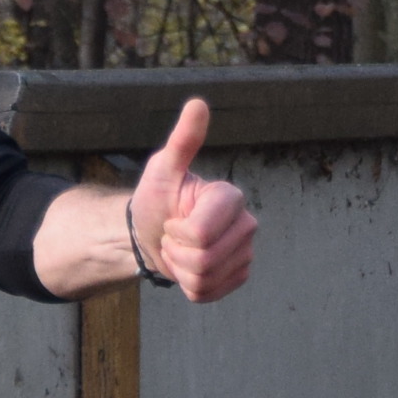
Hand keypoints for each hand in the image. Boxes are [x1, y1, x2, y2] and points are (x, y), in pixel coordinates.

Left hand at [130, 97, 256, 299]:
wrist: (150, 234)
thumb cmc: (156, 199)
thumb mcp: (162, 169)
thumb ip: (182, 140)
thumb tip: (198, 103)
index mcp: (230, 197)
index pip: (202, 234)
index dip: (178, 233)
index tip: (173, 219)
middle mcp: (246, 224)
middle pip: (206, 260)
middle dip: (177, 253)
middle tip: (173, 236)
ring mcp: (245, 252)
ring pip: (207, 279)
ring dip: (180, 269)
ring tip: (179, 250)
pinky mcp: (239, 275)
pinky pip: (209, 294)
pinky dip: (189, 286)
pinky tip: (187, 267)